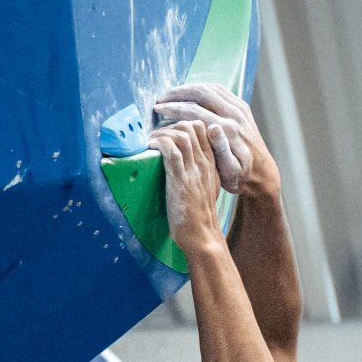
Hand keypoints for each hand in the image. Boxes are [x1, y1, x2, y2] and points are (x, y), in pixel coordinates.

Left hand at [148, 122, 225, 256]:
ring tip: (150, 141)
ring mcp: (193, 170)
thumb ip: (200, 173)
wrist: (202, 236)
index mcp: (212, 164)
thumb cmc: (199, 217)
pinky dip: (157, 143)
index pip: (202, 129)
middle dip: (169, 125)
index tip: (168, 133)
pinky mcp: (180, 178)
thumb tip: (183, 163)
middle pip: (191, 126)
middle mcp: (205, 163)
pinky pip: (170, 149)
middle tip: (156, 136)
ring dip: (161, 133)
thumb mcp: (207, 189)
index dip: (183, 125)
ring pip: (180, 134)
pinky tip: (149, 147)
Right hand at [152, 82, 276, 197]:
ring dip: (187, 89)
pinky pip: (218, 90)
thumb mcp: (229, 172)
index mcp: (228, 130)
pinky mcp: (242, 107)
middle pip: (201, 93)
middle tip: (160, 99)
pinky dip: (201, 89)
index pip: (194, 111)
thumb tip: (212, 128)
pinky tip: (189, 95)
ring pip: (209, 88)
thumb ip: (220, 151)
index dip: (173, 108)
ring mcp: (240, 109)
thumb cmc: (240, 177)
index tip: (157, 109)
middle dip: (177, 94)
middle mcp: (235, 115)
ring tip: (171, 96)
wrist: (262, 173)